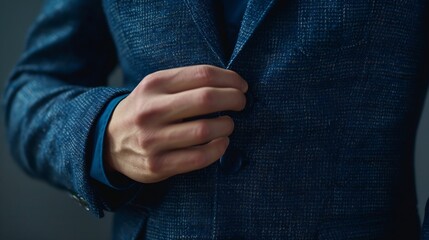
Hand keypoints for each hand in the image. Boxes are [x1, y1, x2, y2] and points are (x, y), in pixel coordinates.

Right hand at [104, 65, 247, 182]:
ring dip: (227, 126)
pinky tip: (222, 143)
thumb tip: (230, 83)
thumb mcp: (155, 87)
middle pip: (206, 99)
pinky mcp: (157, 165)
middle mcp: (151, 110)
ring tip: (228, 124)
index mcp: (153, 85)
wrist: (107, 141)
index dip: (230, 79)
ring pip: (205, 130)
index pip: (202, 74)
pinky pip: (198, 158)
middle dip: (234, 99)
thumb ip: (186, 82)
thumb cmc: (143, 110)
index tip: (241, 85)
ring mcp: (152, 140)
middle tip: (241, 102)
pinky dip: (218, 149)